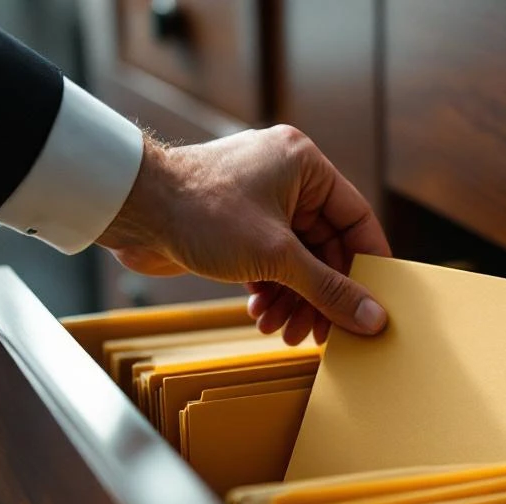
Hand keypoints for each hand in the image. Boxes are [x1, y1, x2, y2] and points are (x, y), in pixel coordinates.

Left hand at [97, 125, 389, 344]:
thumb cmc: (200, 211)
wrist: (129, 208)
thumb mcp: (276, 257)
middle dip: (321, 294)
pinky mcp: (238, 226)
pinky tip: (260, 316)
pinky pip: (270, 263)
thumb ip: (328, 289)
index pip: (357, 219)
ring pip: (296, 261)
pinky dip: (270, 291)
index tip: (376, 303)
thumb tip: (373, 317)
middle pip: (326, 248)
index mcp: (305, 166)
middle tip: (322, 334)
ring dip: (294, 300)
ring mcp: (261, 203)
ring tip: (284, 333)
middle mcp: (287, 180)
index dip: (368, 265)